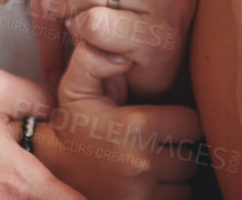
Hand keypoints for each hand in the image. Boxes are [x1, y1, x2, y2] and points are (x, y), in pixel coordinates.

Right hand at [35, 43, 203, 199]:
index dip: (180, 122)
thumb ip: (94, 59)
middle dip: (177, 150)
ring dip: (172, 176)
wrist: (49, 174)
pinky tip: (143, 184)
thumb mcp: (75, 87)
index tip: (162, 122)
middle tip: (153, 144)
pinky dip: (164, 194)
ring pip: (184, 184)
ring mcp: (142, 196)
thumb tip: (125, 57)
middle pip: (191, 157)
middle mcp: (141, 164)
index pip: (192, 124)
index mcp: (134, 127)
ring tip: (147, 164)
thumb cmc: (70, 128)